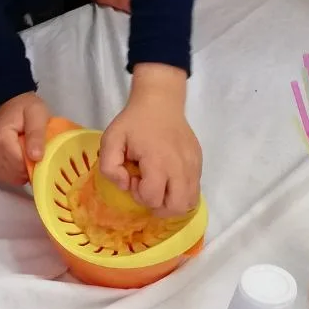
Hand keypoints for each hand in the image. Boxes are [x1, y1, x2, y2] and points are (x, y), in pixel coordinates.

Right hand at [0, 91, 54, 187]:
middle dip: (29, 168)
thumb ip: (37, 135)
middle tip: (35, 152)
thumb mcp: (37, 114)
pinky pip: (4, 177)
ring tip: (27, 155)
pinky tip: (20, 161)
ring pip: (10, 178)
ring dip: (22, 172)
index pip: (20, 165)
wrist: (6, 102)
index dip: (34, 164)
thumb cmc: (24, 107)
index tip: (41, 153)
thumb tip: (36, 158)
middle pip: (15, 174)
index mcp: (1, 139)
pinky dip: (15, 173)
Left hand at [99, 63, 199, 216]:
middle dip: (158, 207)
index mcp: (158, 161)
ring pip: (189, 202)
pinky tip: (168, 179)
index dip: (139, 195)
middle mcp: (180, 166)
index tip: (134, 178)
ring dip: (171, 202)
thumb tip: (125, 186)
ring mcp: (192, 165)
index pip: (153, 198)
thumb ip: (109, 167)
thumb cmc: (134, 121)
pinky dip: (180, 192)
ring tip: (159, 187)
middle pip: (176, 207)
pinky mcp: (198, 163)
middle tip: (148, 190)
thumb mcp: (110, 139)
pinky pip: (194, 190)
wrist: (161, 102)